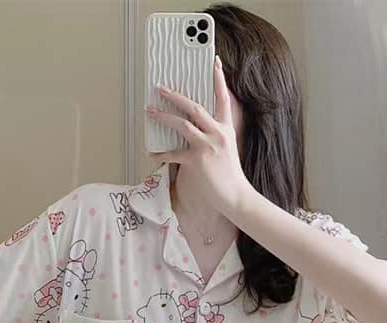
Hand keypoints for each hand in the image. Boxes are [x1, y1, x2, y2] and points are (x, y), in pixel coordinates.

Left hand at [147, 56, 252, 217]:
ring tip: (150, 111)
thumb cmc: (230, 176)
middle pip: (194, 107)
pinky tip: (151, 153)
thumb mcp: (227, 150)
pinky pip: (173, 153)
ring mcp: (207, 146)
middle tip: (161, 88)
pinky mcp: (197, 161)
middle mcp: (217, 134)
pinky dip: (161, 153)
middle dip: (175, 96)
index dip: (219, 79)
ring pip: (182, 124)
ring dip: (163, 117)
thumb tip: (196, 130)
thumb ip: (214, 137)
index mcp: (226, 129)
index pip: (224, 99)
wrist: (236, 196)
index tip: (214, 62)